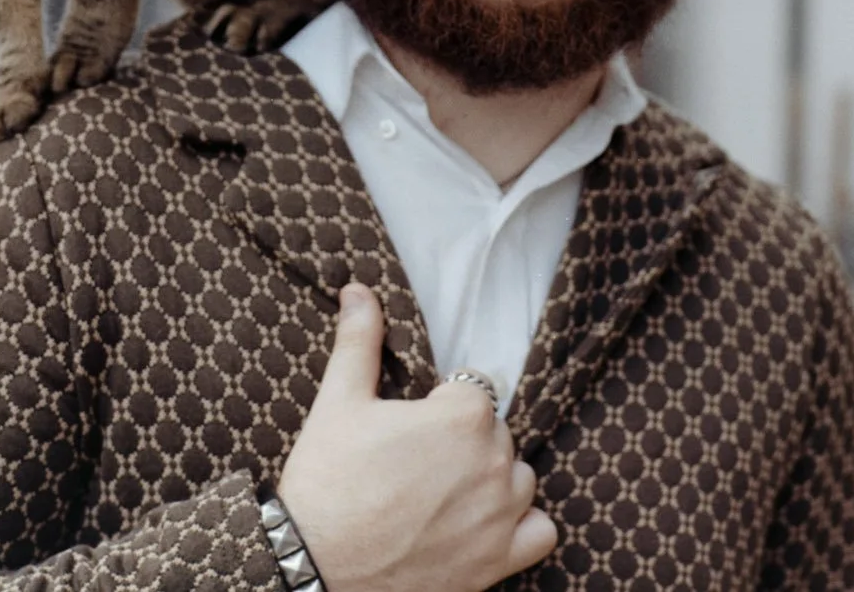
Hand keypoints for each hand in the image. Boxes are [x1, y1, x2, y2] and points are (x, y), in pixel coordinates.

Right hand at [276, 283, 556, 591]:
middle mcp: (494, 462)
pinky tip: (485, 524)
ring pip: (518, 478)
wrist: (312, 566)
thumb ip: (359, 340)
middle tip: (414, 465)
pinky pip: (540, 531)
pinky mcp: (499, 561)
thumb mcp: (339, 402)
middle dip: (463, 443)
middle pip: (495, 434)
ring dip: (492, 481)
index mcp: (463, 416)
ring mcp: (501, 515)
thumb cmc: (327, 482)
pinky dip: (522, 526)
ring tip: (441, 495)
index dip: (441, 408)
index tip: (411, 429)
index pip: (475, 393)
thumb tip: (359, 289)